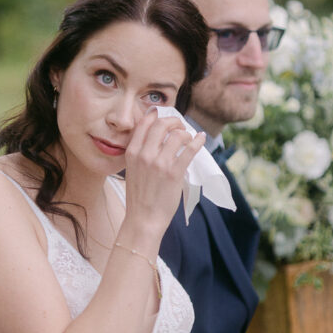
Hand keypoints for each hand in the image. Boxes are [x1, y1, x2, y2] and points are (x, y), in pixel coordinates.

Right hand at [123, 110, 204, 234]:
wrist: (143, 219)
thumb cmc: (139, 197)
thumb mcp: (132, 170)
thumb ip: (140, 154)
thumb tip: (156, 140)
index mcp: (132, 153)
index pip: (143, 124)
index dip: (154, 115)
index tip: (161, 114)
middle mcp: (144, 154)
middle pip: (161, 125)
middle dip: (173, 121)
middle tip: (179, 126)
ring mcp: (159, 163)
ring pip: (176, 135)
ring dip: (185, 133)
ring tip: (188, 138)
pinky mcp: (174, 173)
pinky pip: (189, 150)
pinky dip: (197, 141)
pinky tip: (200, 139)